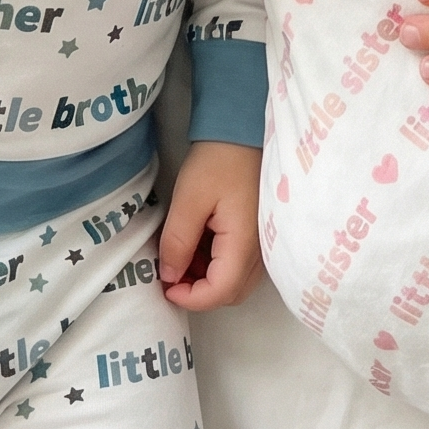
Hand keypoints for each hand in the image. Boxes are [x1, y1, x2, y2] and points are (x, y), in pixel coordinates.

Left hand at [157, 141, 263, 309]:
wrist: (243, 130)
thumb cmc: (218, 160)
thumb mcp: (189, 199)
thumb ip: (177, 242)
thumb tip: (169, 277)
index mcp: (244, 243)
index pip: (220, 292)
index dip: (190, 298)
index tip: (165, 286)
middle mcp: (260, 249)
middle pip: (231, 293)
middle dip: (198, 292)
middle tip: (171, 272)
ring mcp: (263, 242)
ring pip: (237, 281)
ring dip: (208, 278)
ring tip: (182, 255)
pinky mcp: (259, 234)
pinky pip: (241, 264)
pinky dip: (218, 265)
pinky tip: (200, 244)